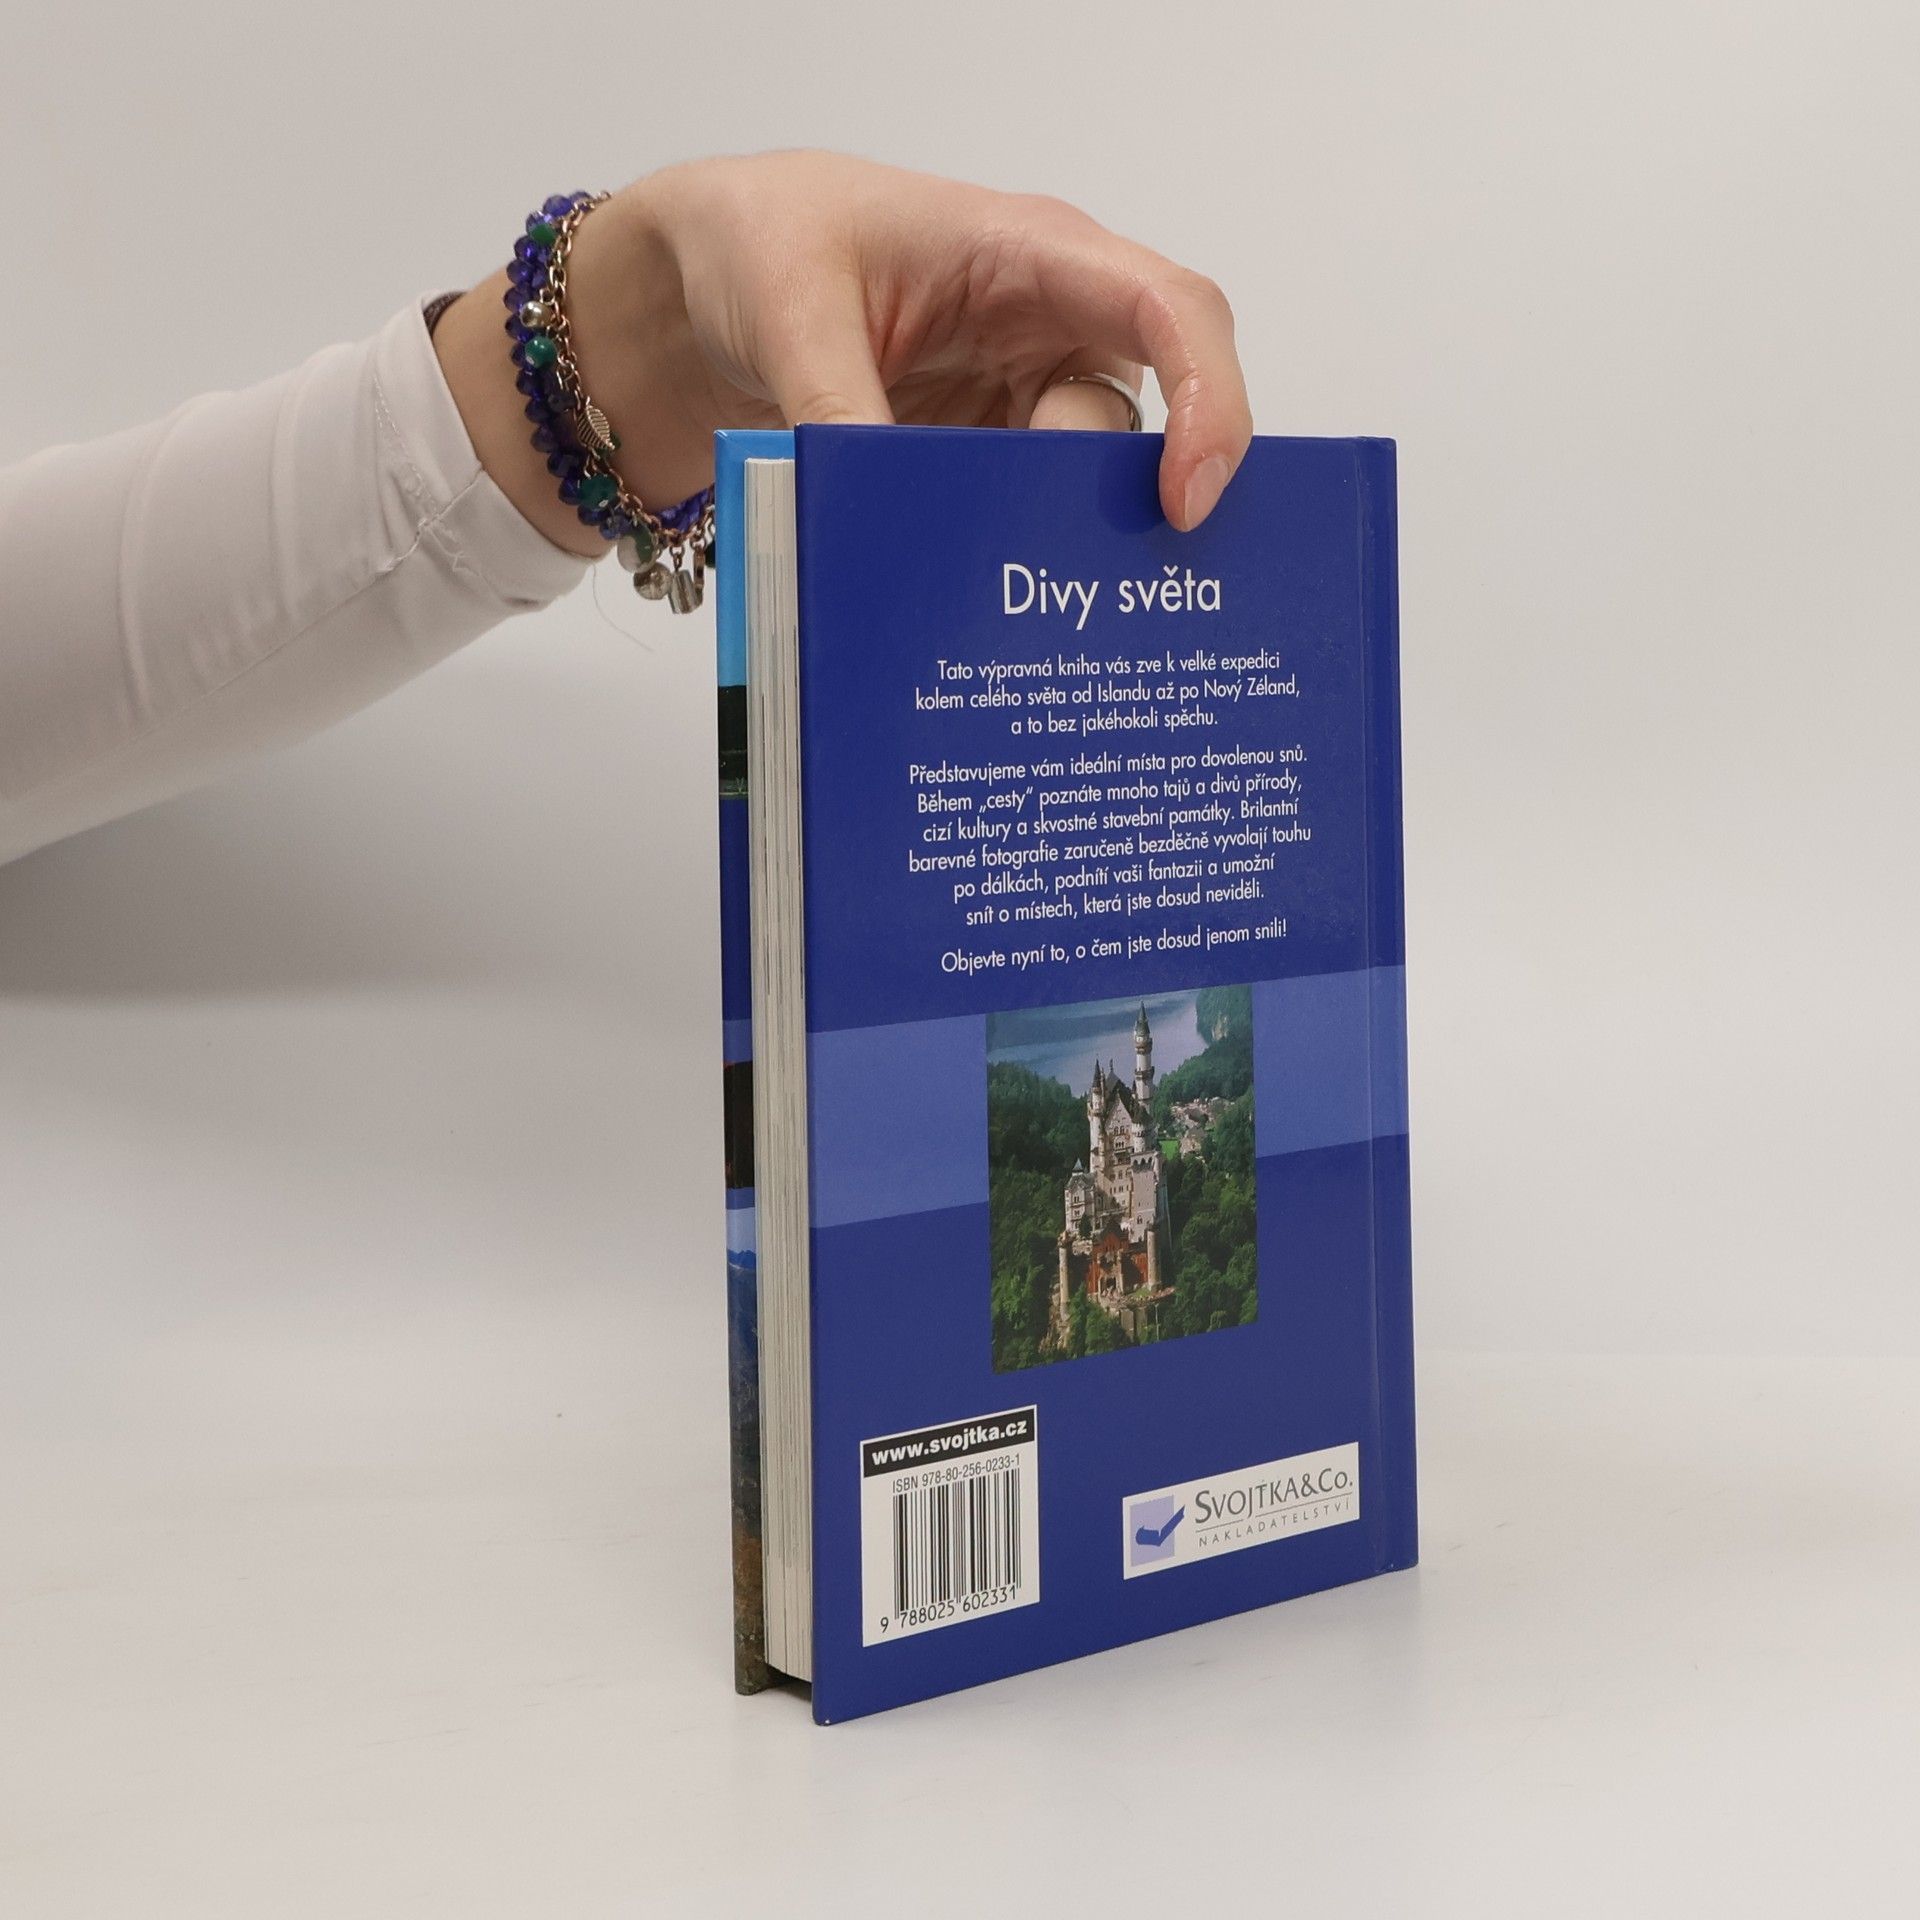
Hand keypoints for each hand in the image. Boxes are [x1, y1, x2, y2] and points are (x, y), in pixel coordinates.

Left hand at [436, 152, 1252, 558]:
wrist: (695, 290)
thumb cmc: (759, 242)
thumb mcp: (790, 307)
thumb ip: (842, 403)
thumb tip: (883, 512)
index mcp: (1030, 253)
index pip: (1170, 311)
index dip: (1207, 400)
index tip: (1189, 497)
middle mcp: (1047, 326)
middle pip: (1138, 419)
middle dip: (1111, 498)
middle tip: (1050, 563)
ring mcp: (1016, 399)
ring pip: (1082, 484)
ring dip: (1047, 537)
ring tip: (994, 592)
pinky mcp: (979, 458)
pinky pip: (1019, 515)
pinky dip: (1003, 555)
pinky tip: (965, 596)